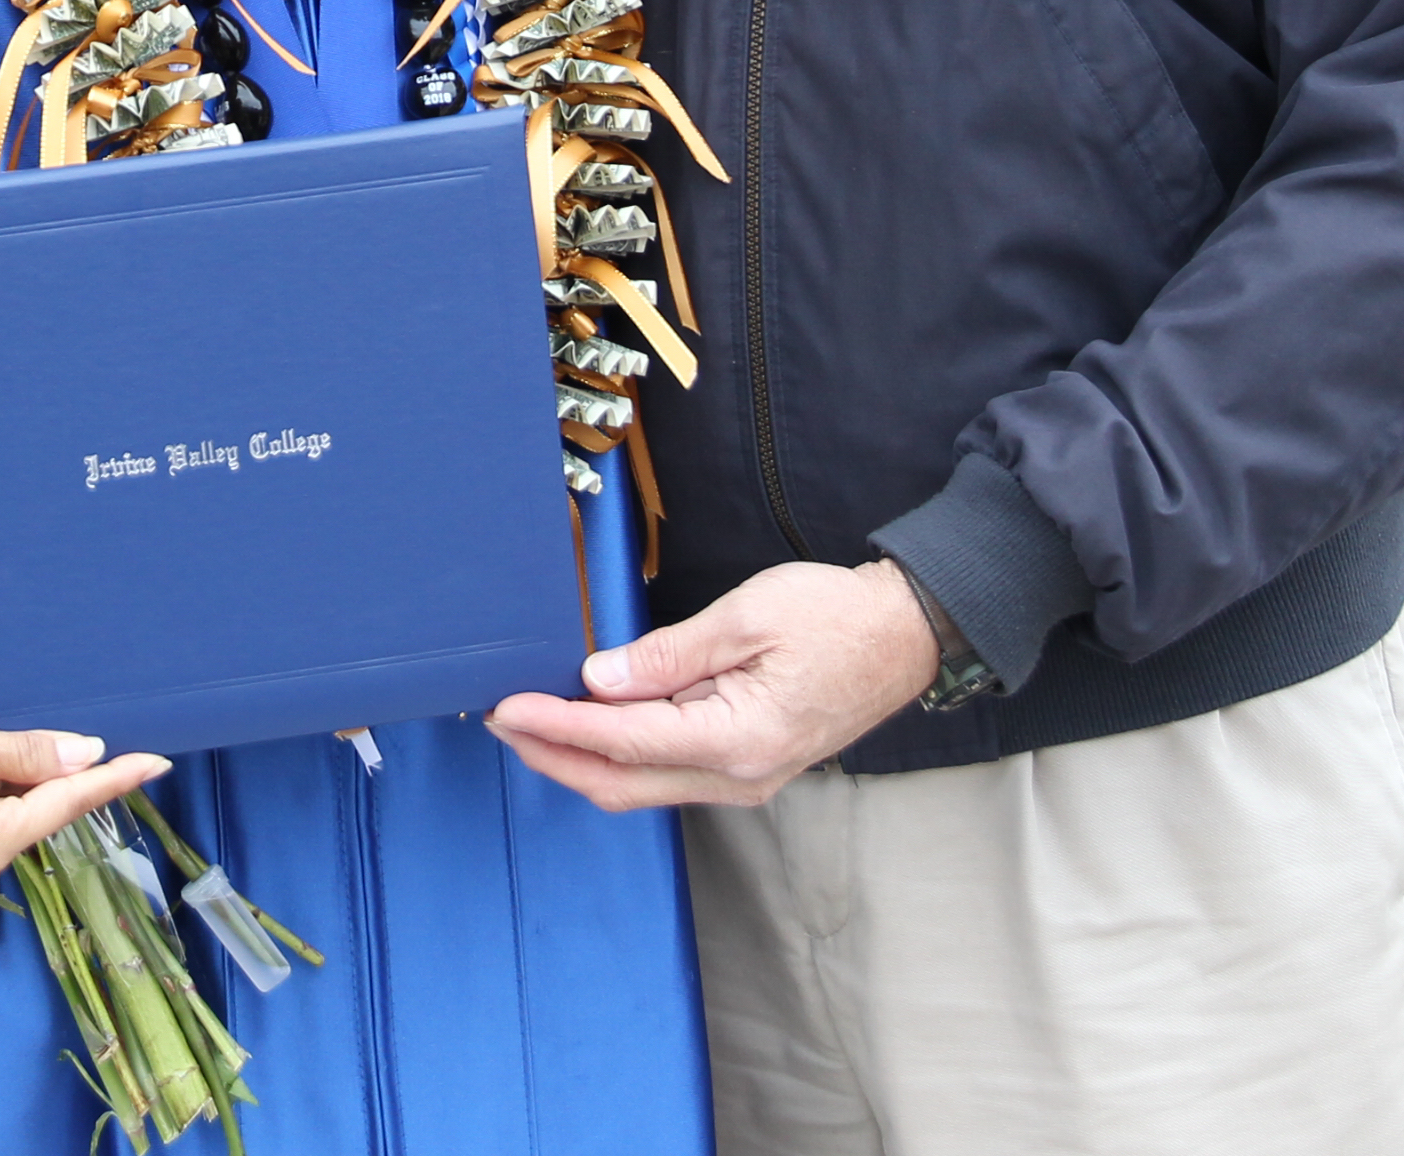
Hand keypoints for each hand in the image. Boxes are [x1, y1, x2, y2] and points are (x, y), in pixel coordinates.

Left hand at [484, 556, 940, 809]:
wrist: (903, 636)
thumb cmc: (835, 617)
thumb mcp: (745, 618)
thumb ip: (667, 655)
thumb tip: (600, 680)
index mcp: (736, 740)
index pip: (622, 741)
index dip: (556, 726)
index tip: (507, 709)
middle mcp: (736, 777)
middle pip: (619, 782)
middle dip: (552, 754)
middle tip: (500, 721)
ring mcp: (742, 781)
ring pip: (640, 786)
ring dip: (581, 758)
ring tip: (532, 721)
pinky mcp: (745, 769)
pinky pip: (666, 774)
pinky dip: (619, 755)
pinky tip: (593, 725)